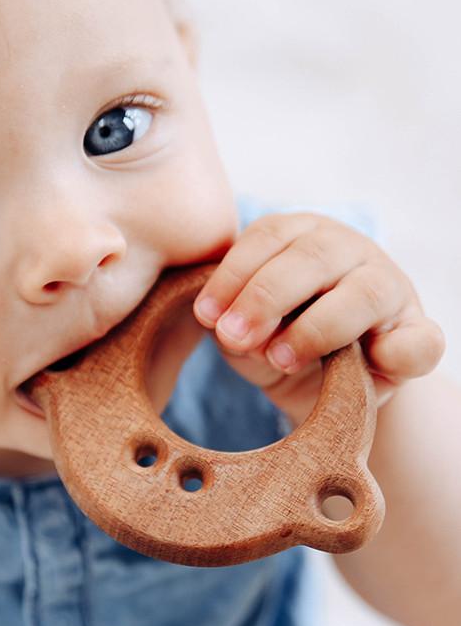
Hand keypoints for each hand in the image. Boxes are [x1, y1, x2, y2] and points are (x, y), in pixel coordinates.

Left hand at [191, 213, 445, 426]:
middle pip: (312, 258)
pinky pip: (420, 341)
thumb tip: (232, 333)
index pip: (269, 236)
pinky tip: (371, 364)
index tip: (205, 315)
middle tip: (233, 336)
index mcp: (303, 239)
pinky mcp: (417, 335)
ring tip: (279, 358)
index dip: (233, 273)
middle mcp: (349, 253)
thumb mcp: (248, 333)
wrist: (326, 390)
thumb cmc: (279, 345)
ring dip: (316, 327)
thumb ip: (236, 327)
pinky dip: (400, 351)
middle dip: (265, 297)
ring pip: (365, 292)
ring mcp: (390, 291)